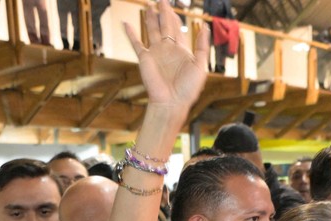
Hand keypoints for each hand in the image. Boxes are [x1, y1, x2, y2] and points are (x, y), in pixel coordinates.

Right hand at [124, 0, 208, 114]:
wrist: (171, 102)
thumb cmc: (188, 88)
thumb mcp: (201, 65)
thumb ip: (202, 46)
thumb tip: (204, 27)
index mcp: (181, 50)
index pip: (177, 29)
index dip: (175, 17)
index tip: (173, 6)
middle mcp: (167, 49)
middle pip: (164, 25)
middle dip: (163, 12)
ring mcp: (155, 53)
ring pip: (151, 30)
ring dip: (150, 17)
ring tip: (149, 5)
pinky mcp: (144, 58)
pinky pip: (136, 42)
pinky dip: (130, 33)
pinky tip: (126, 23)